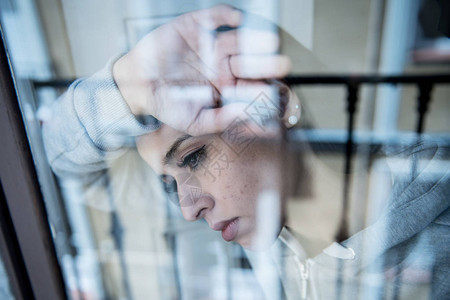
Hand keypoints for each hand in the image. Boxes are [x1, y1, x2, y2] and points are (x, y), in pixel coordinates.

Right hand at [113, 4, 291, 135]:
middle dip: (266, 64)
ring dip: (253, 41)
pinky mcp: (195, 27)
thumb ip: (223, 120)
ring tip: (269, 42)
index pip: (250, 87)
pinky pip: (214, 18)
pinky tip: (238, 19)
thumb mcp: (195, 121)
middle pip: (249, 63)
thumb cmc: (168, 106)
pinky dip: (226, 16)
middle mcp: (222, 66)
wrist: (137, 85)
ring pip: (237, 41)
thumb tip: (249, 116)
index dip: (264, 89)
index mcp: (225, 88)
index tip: (276, 94)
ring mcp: (210, 46)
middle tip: (283, 65)